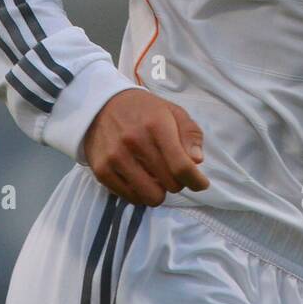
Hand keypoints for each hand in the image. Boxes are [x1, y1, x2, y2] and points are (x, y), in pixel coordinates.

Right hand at [83, 89, 209, 205]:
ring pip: (151, 197)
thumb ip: (190, 135)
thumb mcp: (174, 113)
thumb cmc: (145, 111)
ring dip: (159, 191)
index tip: (201, 184)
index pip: (181, 166)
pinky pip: (130, 198)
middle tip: (172, 172)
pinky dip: (140, 193)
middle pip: (169, 184)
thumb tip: (196, 161)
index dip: (196, 181)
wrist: (103, 105)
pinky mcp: (101, 170)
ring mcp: (115, 158)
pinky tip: (140, 179)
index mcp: (156, 125)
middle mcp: (134, 142)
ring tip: (156, 177)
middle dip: (178, 182)